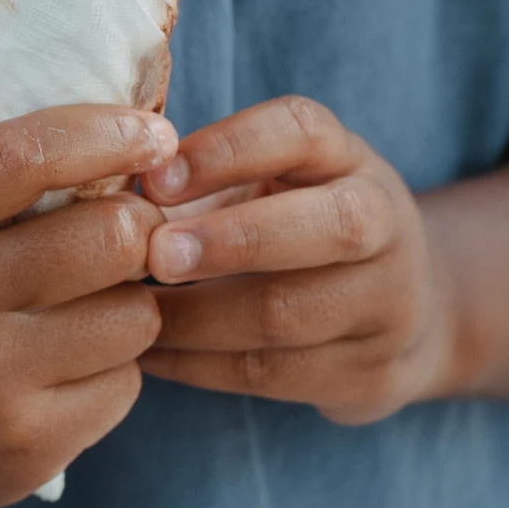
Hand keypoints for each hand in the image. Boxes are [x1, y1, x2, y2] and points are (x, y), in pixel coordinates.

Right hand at [0, 106, 177, 507]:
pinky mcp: (24, 446)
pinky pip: (126, 386)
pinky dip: (112, 369)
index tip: (152, 134)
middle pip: (110, 238)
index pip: (24, 156)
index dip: (106, 134)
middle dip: (138, 225)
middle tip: (126, 229)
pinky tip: (67, 366)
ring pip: (134, 317)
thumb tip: (103, 108)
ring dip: (128, 303)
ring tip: (85, 306)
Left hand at [137, 95, 458, 424]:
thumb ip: (196, 182)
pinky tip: (147, 354)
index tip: (155, 177)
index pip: (302, 131)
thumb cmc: (293, 227)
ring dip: (195, 317)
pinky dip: (196, 365)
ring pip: (291, 314)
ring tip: (129, 312)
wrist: (404, 315)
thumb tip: (103, 193)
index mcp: (348, 160)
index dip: (228, 149)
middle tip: (154, 255)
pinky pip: (271, 374)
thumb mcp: (264, 186)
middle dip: (234, 240)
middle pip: (332, 226)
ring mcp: (388, 305)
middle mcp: (385, 225)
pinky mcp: (369, 375)